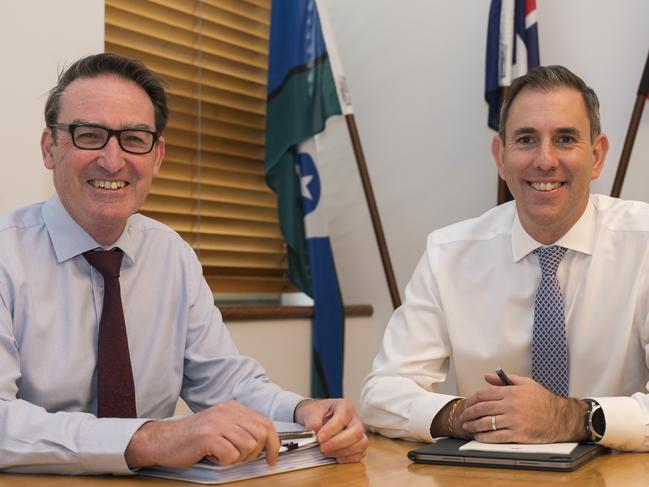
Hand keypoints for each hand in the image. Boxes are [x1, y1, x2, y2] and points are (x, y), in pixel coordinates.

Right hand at [125, 400, 278, 468]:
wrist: (164, 440)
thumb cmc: (193, 438)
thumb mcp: (221, 427)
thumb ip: (241, 430)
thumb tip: (266, 445)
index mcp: (233, 408)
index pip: (265, 423)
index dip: (273, 443)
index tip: (272, 458)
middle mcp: (228, 412)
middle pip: (260, 435)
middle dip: (255, 453)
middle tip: (238, 458)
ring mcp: (218, 423)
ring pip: (248, 446)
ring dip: (237, 458)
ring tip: (222, 455)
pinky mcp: (208, 437)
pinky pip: (231, 455)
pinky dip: (223, 462)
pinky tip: (212, 457)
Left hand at [294, 398, 367, 462]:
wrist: (317, 416)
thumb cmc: (316, 412)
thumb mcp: (310, 411)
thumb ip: (312, 421)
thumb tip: (313, 431)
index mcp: (345, 406)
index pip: (342, 418)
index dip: (331, 430)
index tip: (319, 438)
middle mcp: (354, 418)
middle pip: (357, 432)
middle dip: (339, 443)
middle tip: (322, 448)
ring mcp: (358, 432)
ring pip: (361, 444)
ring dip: (344, 452)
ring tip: (327, 453)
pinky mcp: (357, 443)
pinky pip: (360, 454)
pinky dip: (349, 458)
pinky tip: (336, 457)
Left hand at [460, 372, 586, 442]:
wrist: (562, 418)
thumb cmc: (544, 400)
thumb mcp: (526, 384)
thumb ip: (505, 379)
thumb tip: (487, 376)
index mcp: (511, 392)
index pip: (484, 395)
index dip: (472, 400)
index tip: (466, 404)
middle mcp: (511, 406)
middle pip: (482, 409)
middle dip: (468, 413)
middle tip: (462, 416)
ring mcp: (514, 421)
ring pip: (487, 423)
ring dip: (473, 426)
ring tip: (467, 427)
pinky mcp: (519, 435)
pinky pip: (496, 437)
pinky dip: (484, 437)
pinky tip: (479, 437)